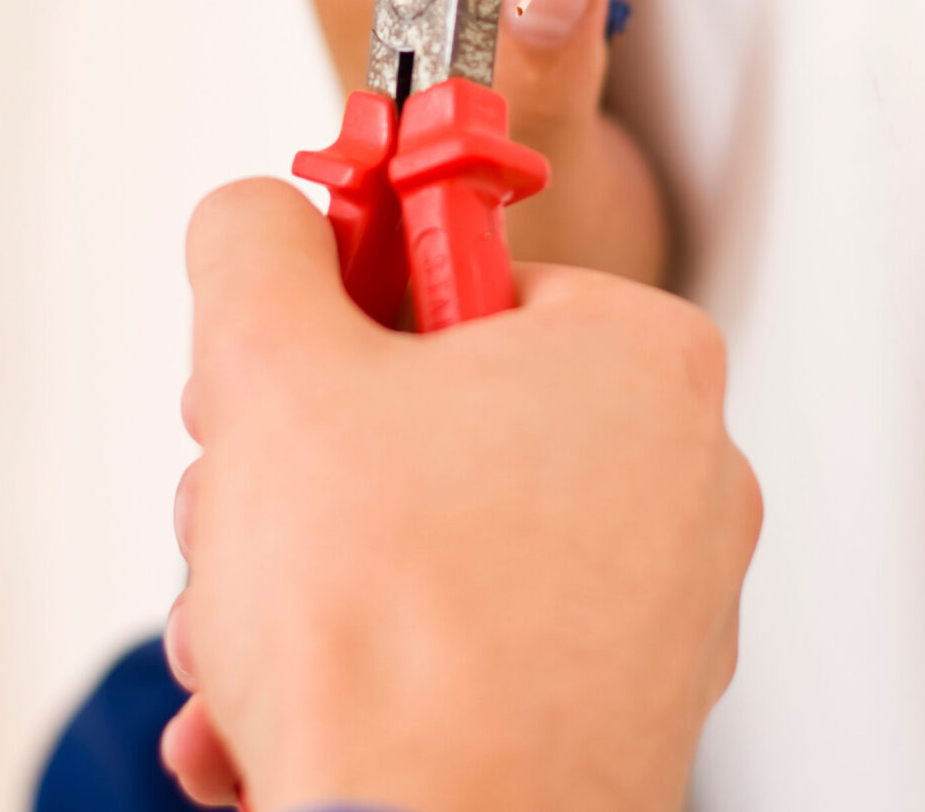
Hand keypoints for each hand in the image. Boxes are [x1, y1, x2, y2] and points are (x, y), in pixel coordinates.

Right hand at [161, 180, 760, 811]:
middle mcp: (679, 471)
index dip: (346, 308)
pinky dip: (368, 659)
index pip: (461, 271)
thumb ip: (258, 247)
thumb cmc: (389, 632)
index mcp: (637, 357)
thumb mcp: (273, 367)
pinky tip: (281, 705)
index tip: (296, 348)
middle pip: (438, 411)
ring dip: (310, 573)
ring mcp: (660, 600)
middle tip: (245, 500)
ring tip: (248, 630)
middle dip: (304, 464)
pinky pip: (470, 637)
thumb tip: (259, 219)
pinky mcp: (617, 705)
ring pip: (437, 533)